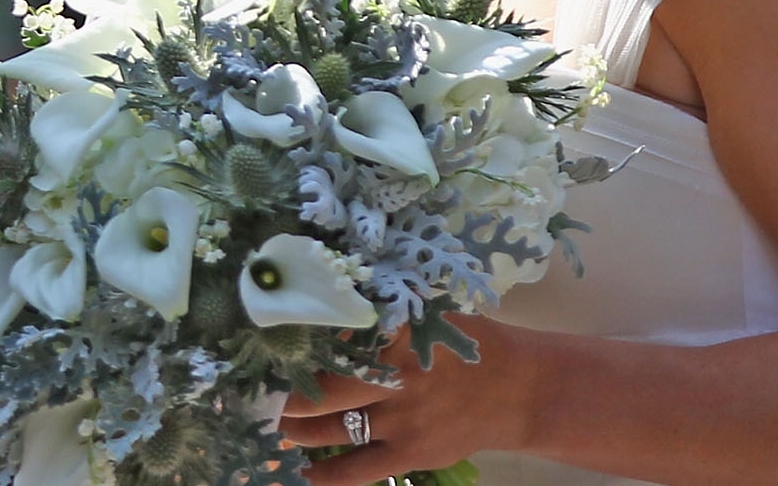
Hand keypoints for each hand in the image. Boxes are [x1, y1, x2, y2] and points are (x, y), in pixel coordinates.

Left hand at [278, 315, 542, 484]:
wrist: (520, 389)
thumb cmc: (466, 344)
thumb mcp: (426, 316)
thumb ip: (381, 316)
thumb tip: (323, 307)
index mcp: (397, 329)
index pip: (333, 329)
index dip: (295, 335)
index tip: (263, 335)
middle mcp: (395, 372)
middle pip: (319, 384)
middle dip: (283, 389)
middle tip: (258, 386)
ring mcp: (401, 417)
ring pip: (328, 427)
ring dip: (293, 427)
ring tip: (275, 422)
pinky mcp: (409, 453)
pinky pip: (354, 470)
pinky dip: (323, 475)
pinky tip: (300, 471)